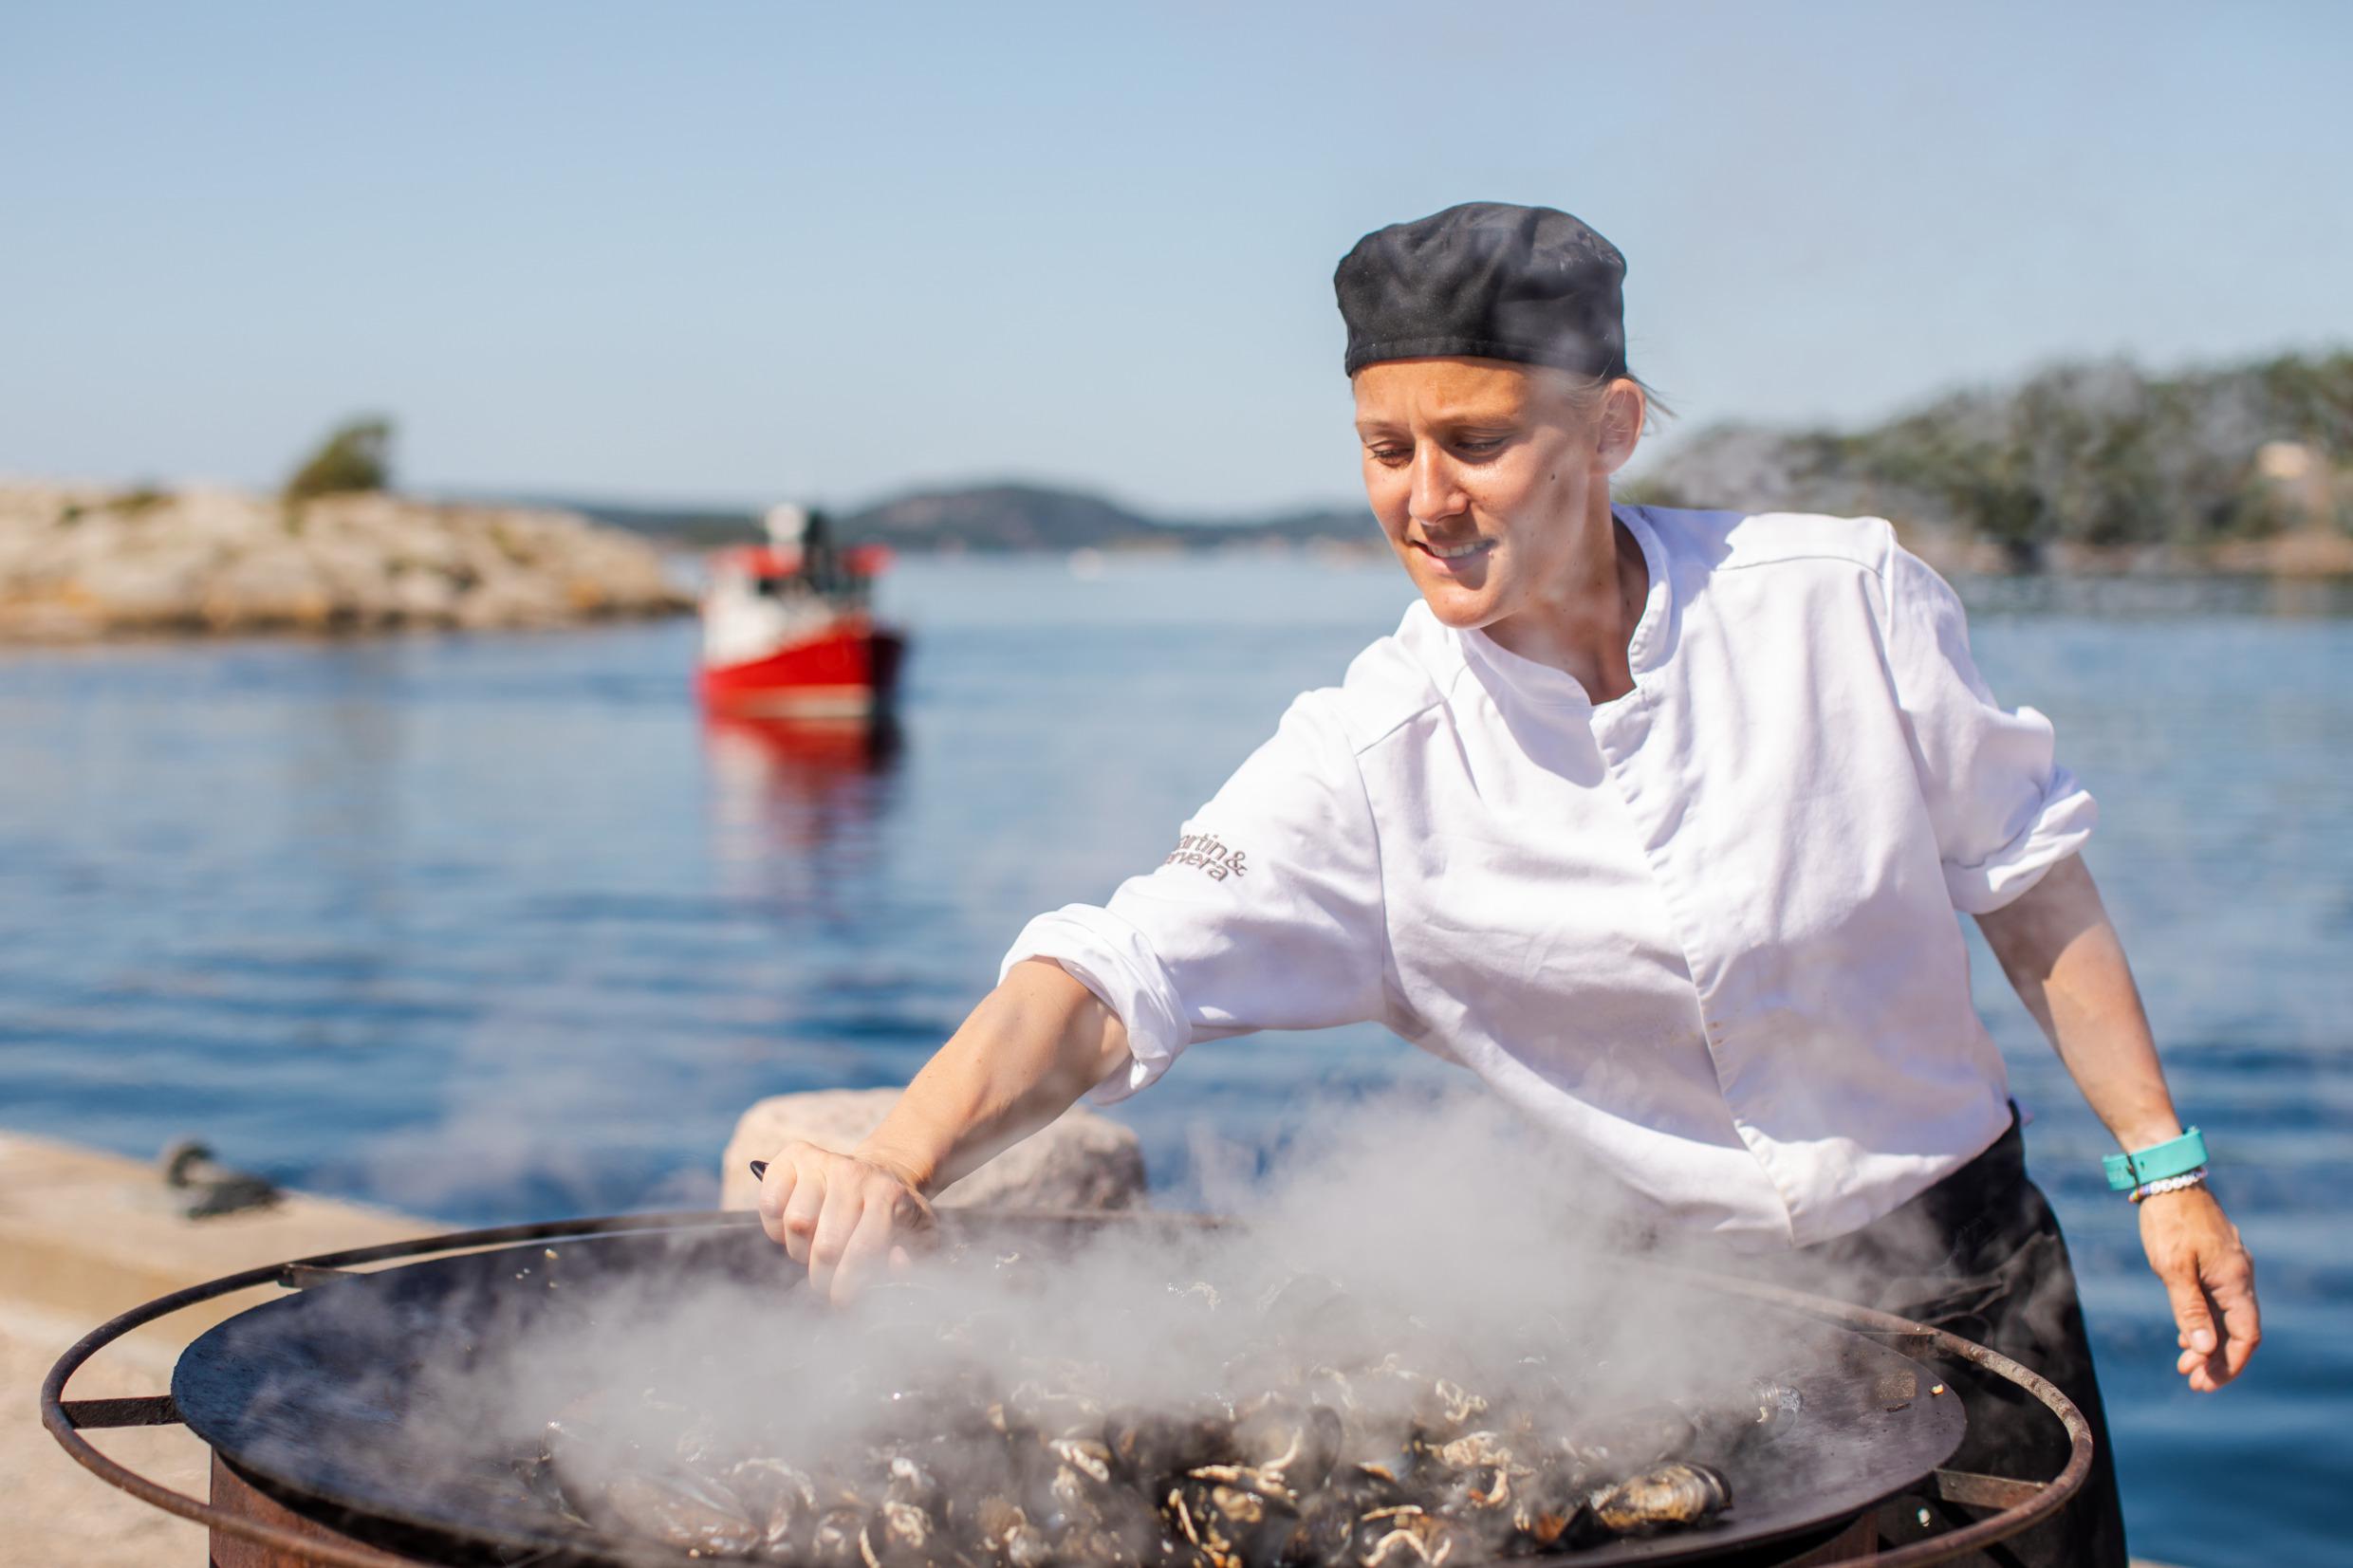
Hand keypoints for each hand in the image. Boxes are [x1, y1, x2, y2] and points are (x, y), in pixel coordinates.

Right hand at [756, 1140, 935, 1305]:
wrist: (881, 1172)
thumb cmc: (895, 1212)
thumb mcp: (919, 1234)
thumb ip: (915, 1258)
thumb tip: (895, 1263)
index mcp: (888, 1195)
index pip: (862, 1250)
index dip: (848, 1284)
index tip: (842, 1299)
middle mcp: (854, 1173)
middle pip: (825, 1244)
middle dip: (822, 1276)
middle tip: (826, 1280)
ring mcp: (823, 1161)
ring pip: (796, 1223)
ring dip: (799, 1250)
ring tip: (813, 1249)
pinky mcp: (794, 1156)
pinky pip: (770, 1203)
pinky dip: (775, 1227)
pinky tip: (793, 1230)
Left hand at [2139, 1184, 2258, 1390]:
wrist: (2168, 1179)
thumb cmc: (2169, 1221)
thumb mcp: (2173, 1269)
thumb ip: (2189, 1309)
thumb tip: (2203, 1350)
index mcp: (2236, 1282)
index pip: (2246, 1336)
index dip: (2230, 1363)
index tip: (2207, 1383)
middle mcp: (2239, 1278)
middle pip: (2237, 1331)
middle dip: (2216, 1360)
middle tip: (2192, 1383)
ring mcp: (2228, 1269)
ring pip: (2226, 1317)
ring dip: (2208, 1343)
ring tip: (2184, 1366)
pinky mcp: (2215, 1262)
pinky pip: (2217, 1302)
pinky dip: (2204, 1322)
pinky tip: (2186, 1336)